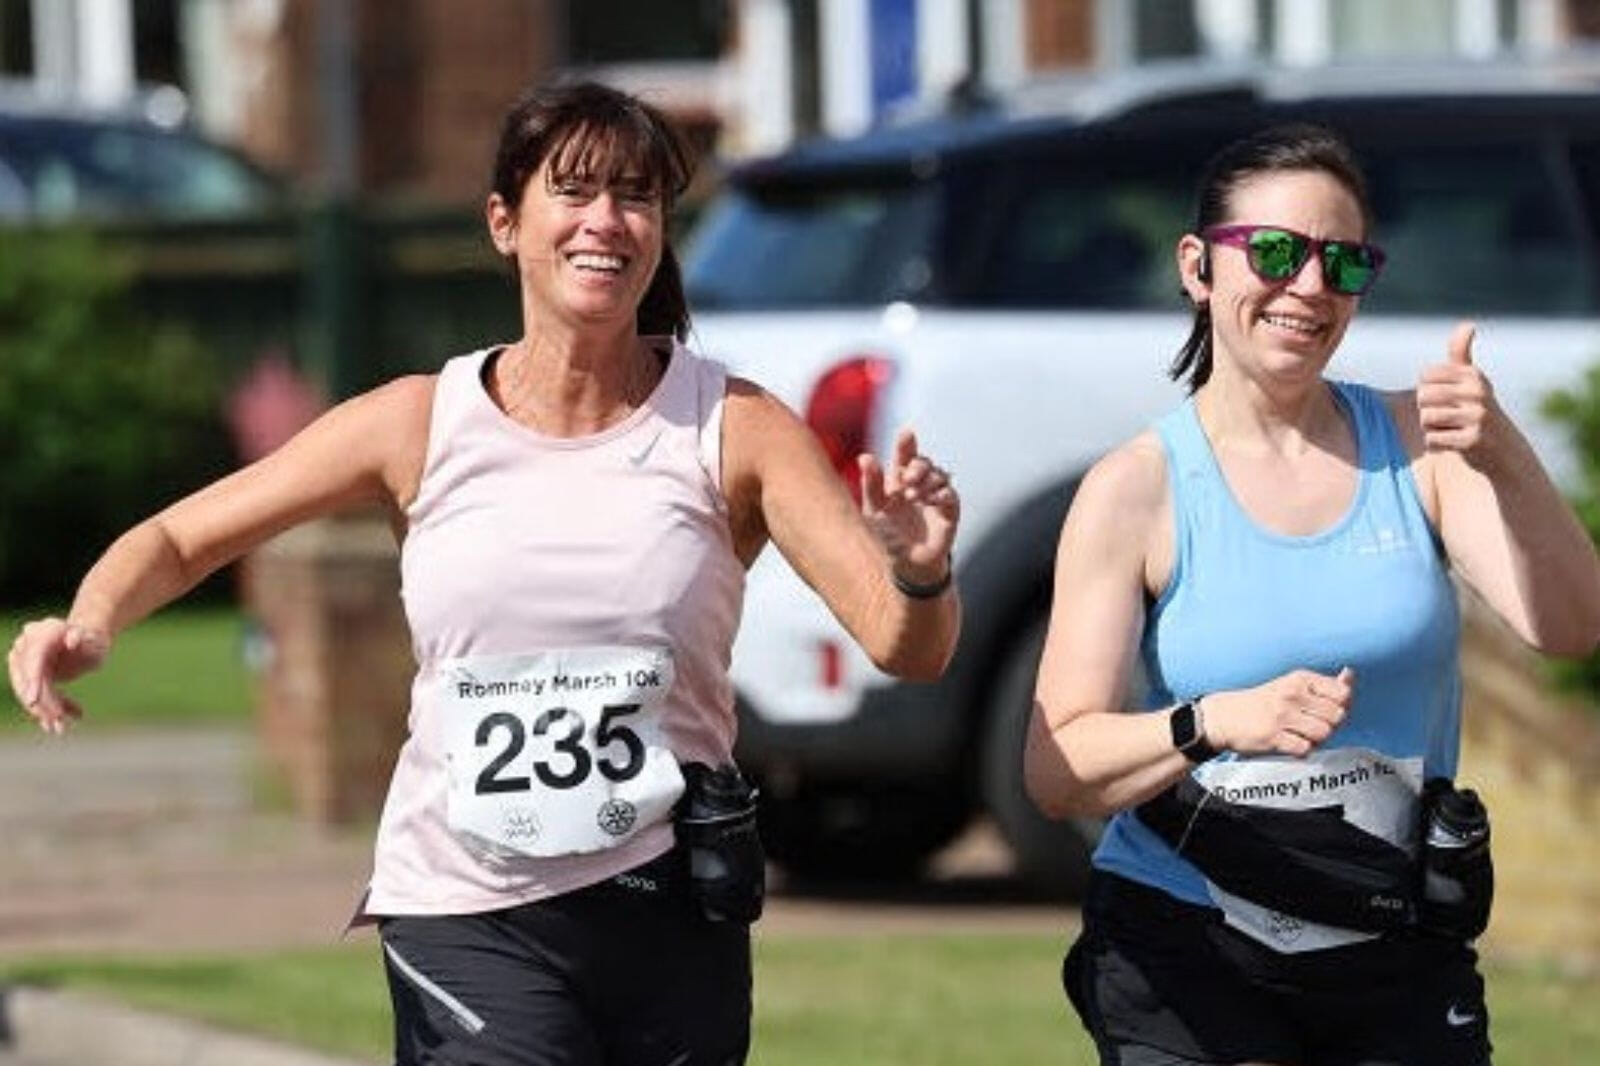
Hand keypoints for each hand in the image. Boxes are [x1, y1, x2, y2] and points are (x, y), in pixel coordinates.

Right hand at [6, 618, 110, 734]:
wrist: (89, 641)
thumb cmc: (93, 640)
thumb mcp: (92, 640)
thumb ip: (82, 638)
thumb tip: (72, 640)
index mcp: (42, 633)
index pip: (33, 660)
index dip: (32, 680)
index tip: (32, 700)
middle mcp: (27, 646)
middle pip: (27, 679)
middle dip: (41, 703)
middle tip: (57, 722)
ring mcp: (25, 661)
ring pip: (30, 691)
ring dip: (45, 712)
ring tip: (61, 728)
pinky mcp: (31, 676)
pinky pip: (36, 696)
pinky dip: (50, 709)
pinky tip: (63, 721)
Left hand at [858, 428, 959, 583]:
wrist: (906, 564)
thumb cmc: (888, 535)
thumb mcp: (874, 510)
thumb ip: (870, 484)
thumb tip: (864, 456)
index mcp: (900, 482)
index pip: (905, 456)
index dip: (906, 444)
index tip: (907, 433)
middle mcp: (920, 485)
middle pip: (924, 462)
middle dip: (917, 466)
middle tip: (906, 479)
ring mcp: (936, 498)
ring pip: (940, 475)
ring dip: (927, 481)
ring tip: (913, 496)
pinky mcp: (949, 512)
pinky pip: (951, 495)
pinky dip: (941, 494)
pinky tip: (931, 500)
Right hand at [1203, 666, 1353, 757]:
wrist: (1226, 716)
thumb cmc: (1266, 703)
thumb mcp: (1294, 685)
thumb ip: (1325, 685)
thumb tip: (1350, 675)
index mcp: (1300, 678)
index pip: (1342, 693)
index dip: (1340, 706)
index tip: (1324, 709)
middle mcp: (1292, 694)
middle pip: (1337, 716)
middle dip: (1329, 725)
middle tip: (1311, 724)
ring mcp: (1282, 715)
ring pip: (1323, 734)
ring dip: (1316, 739)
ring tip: (1300, 734)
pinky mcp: (1273, 736)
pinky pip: (1305, 749)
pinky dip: (1301, 750)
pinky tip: (1289, 742)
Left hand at [1417, 322, 1502, 464]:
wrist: (1503, 448)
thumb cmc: (1477, 408)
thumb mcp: (1471, 380)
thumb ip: (1461, 353)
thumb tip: (1469, 324)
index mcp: (1473, 375)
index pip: (1425, 376)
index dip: (1427, 389)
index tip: (1446, 398)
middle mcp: (1478, 393)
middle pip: (1422, 397)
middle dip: (1427, 409)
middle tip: (1446, 416)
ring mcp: (1477, 417)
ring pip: (1426, 418)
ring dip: (1431, 428)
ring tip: (1451, 428)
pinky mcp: (1472, 440)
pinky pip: (1432, 439)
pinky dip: (1436, 443)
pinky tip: (1454, 442)